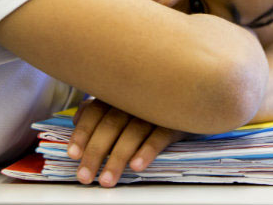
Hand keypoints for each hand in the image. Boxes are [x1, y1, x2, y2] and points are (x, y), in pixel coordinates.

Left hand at [67, 98, 187, 186]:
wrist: (199, 94)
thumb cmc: (153, 102)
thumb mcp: (127, 101)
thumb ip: (101, 107)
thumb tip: (76, 118)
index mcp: (120, 92)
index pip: (95, 111)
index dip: (82, 133)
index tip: (73, 154)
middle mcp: (136, 97)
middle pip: (110, 124)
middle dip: (95, 152)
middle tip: (86, 177)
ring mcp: (157, 107)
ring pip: (133, 132)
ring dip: (118, 157)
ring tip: (108, 180)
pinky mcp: (178, 119)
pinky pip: (161, 135)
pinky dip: (147, 150)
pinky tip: (137, 166)